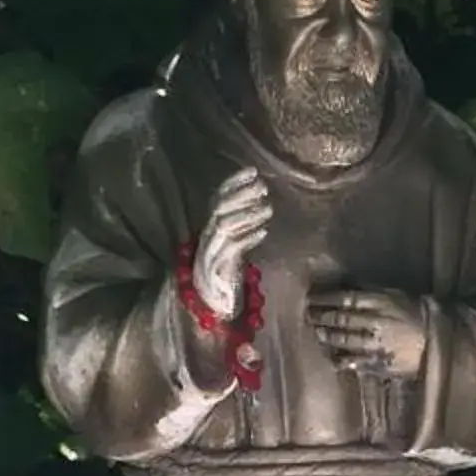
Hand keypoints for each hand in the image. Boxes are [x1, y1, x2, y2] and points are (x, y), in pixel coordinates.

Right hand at [191, 168, 270, 317]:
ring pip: (225, 226)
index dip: (233, 182)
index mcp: (210, 227)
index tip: (253, 171)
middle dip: (241, 195)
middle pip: (220, 208)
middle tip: (263, 187)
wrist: (213, 305)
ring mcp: (211, 252)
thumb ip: (240, 223)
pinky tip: (263, 232)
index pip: (218, 197)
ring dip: (248, 215)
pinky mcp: (218, 269)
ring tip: (268, 209)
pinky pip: (232, 250)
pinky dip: (248, 238)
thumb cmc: (226, 271)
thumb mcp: (233, 242)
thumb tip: (258, 199)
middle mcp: (207, 236)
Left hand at [307, 286, 428, 384]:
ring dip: (326, 337)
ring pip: (342, 341)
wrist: (439, 344)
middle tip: (309, 315)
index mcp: (380, 303)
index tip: (311, 298)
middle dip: (321, 317)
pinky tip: (333, 358)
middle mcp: (375, 323)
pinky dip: (340, 360)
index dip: (325, 298)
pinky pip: (353, 363)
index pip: (345, 299)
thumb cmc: (418, 316)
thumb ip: (371, 292)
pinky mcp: (378, 365)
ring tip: (317, 333)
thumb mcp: (396, 295)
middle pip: (340, 320)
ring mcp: (375, 346)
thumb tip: (346, 285)